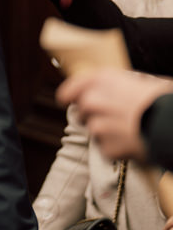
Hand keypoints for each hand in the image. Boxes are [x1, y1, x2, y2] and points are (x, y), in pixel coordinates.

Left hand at [57, 68, 172, 161]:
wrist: (170, 124)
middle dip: (92, 115)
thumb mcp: (140, 81)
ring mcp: (98, 125)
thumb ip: (120, 85)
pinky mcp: (106, 147)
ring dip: (107, 133)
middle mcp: (94, 100)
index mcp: (102, 80)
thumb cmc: (161, 100)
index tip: (66, 100)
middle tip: (112, 118)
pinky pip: (106, 149)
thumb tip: (116, 89)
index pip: (71, 88)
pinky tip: (132, 143)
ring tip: (129, 130)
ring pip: (94, 131)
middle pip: (81, 111)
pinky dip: (117, 149)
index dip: (68, 95)